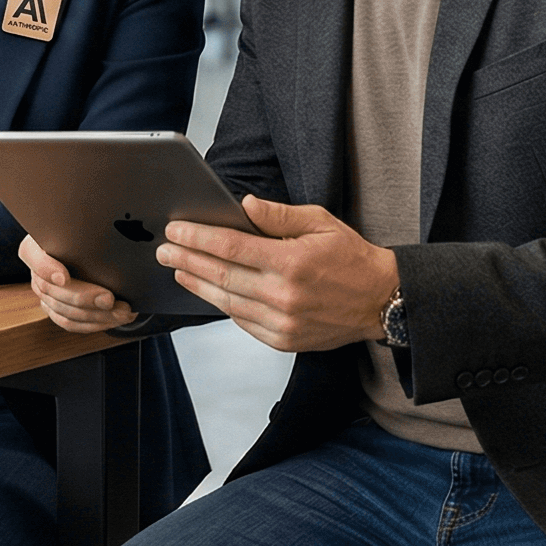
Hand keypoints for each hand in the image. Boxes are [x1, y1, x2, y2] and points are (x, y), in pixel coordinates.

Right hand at [19, 237, 134, 332]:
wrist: (87, 247)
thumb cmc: (87, 231)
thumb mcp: (85, 225)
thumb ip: (90, 228)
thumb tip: (119, 230)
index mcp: (37, 245)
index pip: (34, 256)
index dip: (47, 269)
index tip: (64, 278)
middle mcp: (37, 271)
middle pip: (51, 290)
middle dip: (83, 298)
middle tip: (109, 298)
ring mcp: (45, 293)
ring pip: (63, 311)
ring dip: (95, 315)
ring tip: (121, 311)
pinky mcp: (55, 309)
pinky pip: (69, 323)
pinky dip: (94, 324)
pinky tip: (114, 319)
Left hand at [161, 197, 397, 352]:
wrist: (381, 302)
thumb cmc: (352, 259)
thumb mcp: (320, 223)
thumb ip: (279, 215)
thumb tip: (243, 205)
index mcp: (292, 261)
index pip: (230, 246)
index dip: (197, 237)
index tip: (175, 229)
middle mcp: (283, 295)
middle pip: (220, 275)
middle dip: (186, 259)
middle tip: (164, 249)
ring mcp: (282, 322)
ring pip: (226, 302)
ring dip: (197, 284)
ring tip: (178, 268)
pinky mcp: (283, 340)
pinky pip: (242, 322)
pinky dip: (222, 305)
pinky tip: (209, 291)